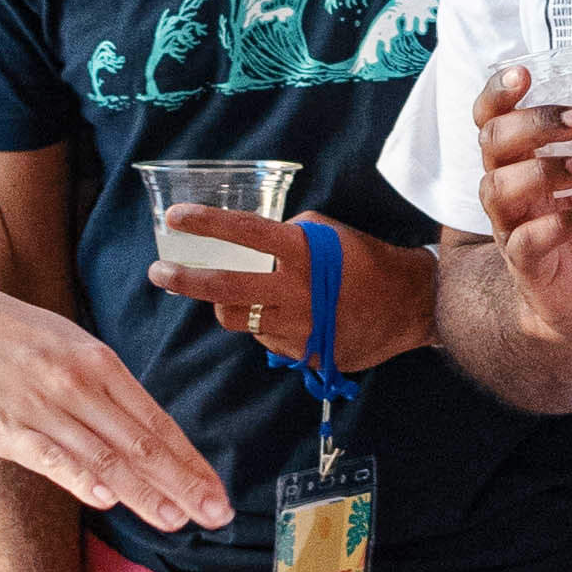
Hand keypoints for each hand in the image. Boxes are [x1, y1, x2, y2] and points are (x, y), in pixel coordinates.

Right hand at [0, 262, 232, 539]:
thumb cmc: (11, 335)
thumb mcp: (69, 347)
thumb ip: (106, 389)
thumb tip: (144, 431)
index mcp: (100, 364)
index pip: (157, 422)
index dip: (191, 462)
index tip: (218, 492)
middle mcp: (79, 384)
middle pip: (141, 443)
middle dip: (184, 483)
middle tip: (218, 515)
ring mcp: (43, 406)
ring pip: (104, 456)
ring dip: (144, 492)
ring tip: (178, 520)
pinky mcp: (5, 426)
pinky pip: (49, 456)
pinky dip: (79, 478)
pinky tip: (106, 501)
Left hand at [166, 217, 440, 375]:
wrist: (411, 305)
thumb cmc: (367, 260)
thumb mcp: (328, 233)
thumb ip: (287, 233)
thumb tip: (253, 241)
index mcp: (301, 253)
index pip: (244, 233)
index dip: (206, 224)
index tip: (174, 217)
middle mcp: (295, 292)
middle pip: (224, 290)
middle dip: (184, 280)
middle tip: (160, 273)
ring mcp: (298, 327)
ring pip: (237, 319)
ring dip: (227, 305)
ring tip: (234, 294)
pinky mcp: (304, 353)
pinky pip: (266, 337)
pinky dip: (267, 324)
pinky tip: (288, 316)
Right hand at [473, 60, 571, 353]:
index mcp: (522, 158)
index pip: (490, 116)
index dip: (497, 92)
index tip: (523, 72)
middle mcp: (508, 188)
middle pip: (492, 143)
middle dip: (533, 123)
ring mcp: (512, 227)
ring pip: (499, 190)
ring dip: (542, 171)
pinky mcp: (529, 265)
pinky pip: (526, 242)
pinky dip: (559, 227)